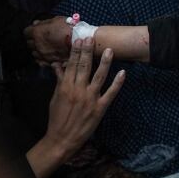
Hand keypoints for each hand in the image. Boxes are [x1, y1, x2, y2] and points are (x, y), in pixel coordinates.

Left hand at [24, 16, 71, 65]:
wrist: (81, 40)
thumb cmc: (69, 28)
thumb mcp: (56, 20)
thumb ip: (44, 23)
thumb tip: (36, 24)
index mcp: (37, 33)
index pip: (26, 32)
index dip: (30, 30)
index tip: (35, 30)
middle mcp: (37, 45)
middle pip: (28, 43)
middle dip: (33, 40)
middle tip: (40, 38)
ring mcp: (43, 54)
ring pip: (34, 53)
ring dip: (37, 50)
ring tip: (44, 47)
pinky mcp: (50, 61)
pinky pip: (41, 61)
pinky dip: (42, 58)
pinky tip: (47, 55)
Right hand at [46, 38, 124, 159]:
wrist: (62, 138)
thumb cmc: (57, 117)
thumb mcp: (55, 97)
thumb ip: (59, 80)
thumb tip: (57, 64)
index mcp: (66, 86)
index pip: (72, 65)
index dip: (76, 51)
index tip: (80, 39)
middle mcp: (78, 90)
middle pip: (84, 67)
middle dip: (88, 51)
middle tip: (92, 38)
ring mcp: (91, 99)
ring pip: (99, 77)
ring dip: (105, 63)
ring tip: (110, 50)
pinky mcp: (100, 108)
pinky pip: (111, 93)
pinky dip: (117, 83)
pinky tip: (123, 73)